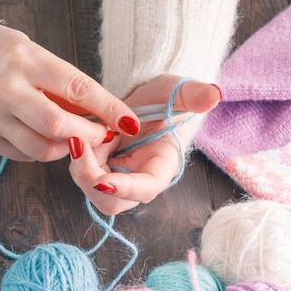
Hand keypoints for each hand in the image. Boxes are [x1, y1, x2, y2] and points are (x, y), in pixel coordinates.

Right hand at [0, 22, 140, 161]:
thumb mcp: (27, 50)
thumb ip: (57, 80)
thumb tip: (92, 112)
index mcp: (24, 59)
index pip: (78, 89)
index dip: (110, 109)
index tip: (130, 121)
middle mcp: (6, 89)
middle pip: (60, 127)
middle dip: (91, 137)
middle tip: (103, 135)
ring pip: (42, 149)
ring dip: (67, 150)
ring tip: (75, 139)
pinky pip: (22, 155)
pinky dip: (41, 152)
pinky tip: (45, 140)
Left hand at [68, 74, 221, 214]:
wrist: (138, 103)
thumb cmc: (159, 99)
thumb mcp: (174, 91)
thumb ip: (193, 94)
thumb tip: (215, 94)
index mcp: (161, 167)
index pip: (145, 188)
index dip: (124, 188)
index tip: (101, 181)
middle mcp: (138, 182)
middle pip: (112, 200)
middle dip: (90, 177)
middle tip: (77, 144)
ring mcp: (117, 181)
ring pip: (92, 190)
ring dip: (80, 165)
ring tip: (80, 134)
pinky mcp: (99, 174)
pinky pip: (81, 175)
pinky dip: (76, 158)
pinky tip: (77, 137)